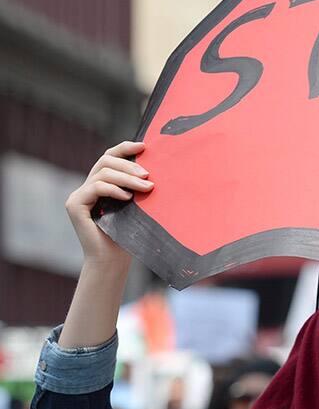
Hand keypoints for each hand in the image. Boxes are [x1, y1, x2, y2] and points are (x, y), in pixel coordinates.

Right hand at [65, 141, 152, 265]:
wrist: (112, 262)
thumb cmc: (128, 238)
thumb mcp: (136, 207)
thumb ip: (137, 188)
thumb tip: (153, 168)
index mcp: (101, 185)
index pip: (110, 157)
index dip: (125, 148)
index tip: (144, 146)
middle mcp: (87, 187)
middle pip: (106, 161)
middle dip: (129, 165)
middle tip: (148, 176)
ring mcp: (79, 195)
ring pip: (102, 173)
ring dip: (127, 178)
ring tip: (145, 187)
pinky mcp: (74, 205)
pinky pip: (95, 187)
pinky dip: (113, 189)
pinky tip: (128, 197)